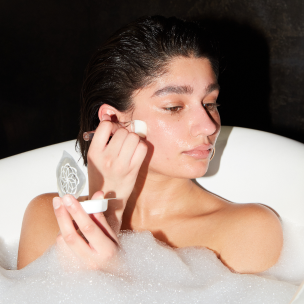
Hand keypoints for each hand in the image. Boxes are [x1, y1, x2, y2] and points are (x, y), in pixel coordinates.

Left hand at [53, 192, 118, 270]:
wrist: (113, 277)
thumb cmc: (114, 254)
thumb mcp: (113, 236)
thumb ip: (101, 217)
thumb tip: (97, 195)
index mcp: (106, 250)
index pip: (88, 228)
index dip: (77, 211)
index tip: (68, 197)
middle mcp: (91, 261)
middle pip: (70, 235)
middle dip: (62, 215)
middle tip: (58, 200)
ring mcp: (79, 268)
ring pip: (62, 242)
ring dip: (62, 226)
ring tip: (67, 217)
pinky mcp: (69, 271)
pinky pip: (60, 249)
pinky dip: (62, 236)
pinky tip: (68, 231)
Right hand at [87, 114, 147, 230]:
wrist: (108, 201)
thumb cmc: (101, 176)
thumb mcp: (94, 157)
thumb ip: (101, 138)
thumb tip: (108, 115)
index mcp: (94, 152)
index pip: (106, 126)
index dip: (112, 125)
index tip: (113, 130)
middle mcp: (107, 158)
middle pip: (123, 131)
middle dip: (125, 132)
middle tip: (123, 140)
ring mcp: (121, 164)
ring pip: (134, 137)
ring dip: (134, 138)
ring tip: (129, 146)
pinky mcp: (133, 169)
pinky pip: (142, 147)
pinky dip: (141, 147)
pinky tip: (136, 152)